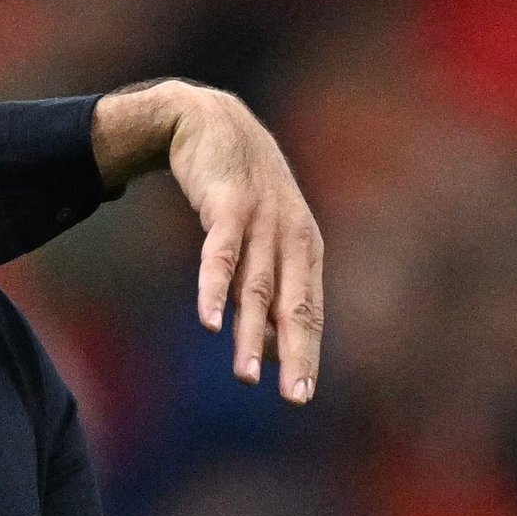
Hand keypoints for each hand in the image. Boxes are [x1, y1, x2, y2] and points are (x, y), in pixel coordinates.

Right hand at [92, 80, 323, 402]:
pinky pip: (220, 255)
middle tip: (292, 397)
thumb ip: (269, 284)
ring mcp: (260, 220)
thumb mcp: (263, 231)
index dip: (305, 353)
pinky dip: (214, 289)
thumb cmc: (239, 184)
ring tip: (245, 375)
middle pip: (291, 305)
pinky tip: (210, 322)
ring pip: (255, 287)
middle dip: (294, 354)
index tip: (299, 395)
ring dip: (250, 334)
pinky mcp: (226, 205)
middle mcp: (289, 236)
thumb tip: (273, 347)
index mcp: (304, 246)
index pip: (307, 310)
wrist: (209, 118)